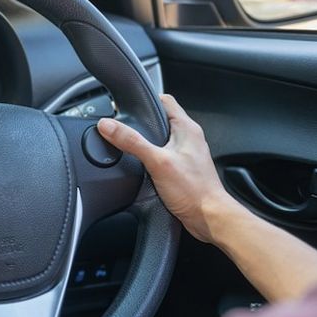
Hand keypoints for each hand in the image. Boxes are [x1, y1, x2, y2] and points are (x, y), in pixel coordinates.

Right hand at [97, 94, 243, 242]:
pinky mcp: (182, 169)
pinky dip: (150, 158)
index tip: (127, 105)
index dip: (145, 99)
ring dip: (145, 142)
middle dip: (141, 123)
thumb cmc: (193, 190)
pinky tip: (141, 167)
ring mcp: (186, 154)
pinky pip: (162, 156)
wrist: (209, 217)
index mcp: (187, 128)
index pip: (165, 100)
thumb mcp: (157, 161)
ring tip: (130, 147)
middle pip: (160, 120)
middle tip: (123, 127)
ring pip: (161, 139)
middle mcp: (188, 138)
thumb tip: (108, 125)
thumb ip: (131, 141)